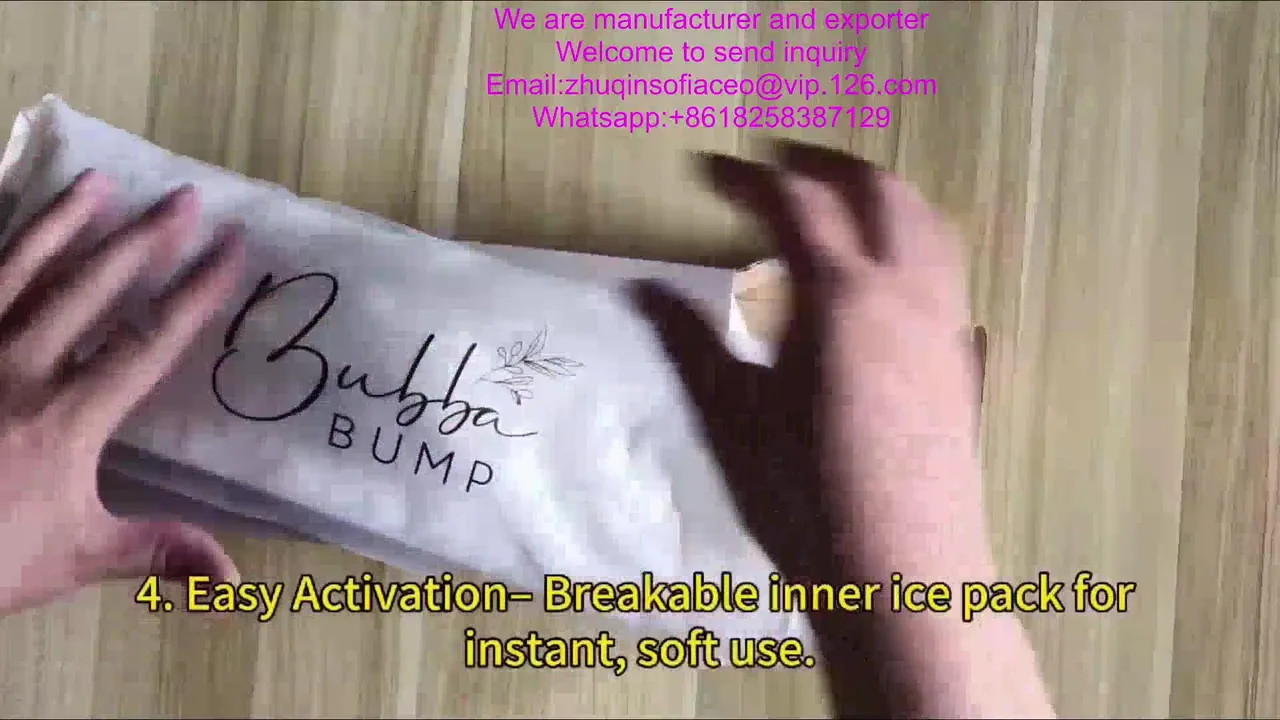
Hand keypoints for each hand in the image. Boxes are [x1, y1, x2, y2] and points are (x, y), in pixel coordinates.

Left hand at [0, 172, 244, 614]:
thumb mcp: (72, 559)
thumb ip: (154, 550)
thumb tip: (233, 576)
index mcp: (67, 416)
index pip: (147, 340)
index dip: (194, 290)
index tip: (232, 247)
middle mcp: (18, 367)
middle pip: (91, 287)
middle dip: (145, 239)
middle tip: (184, 198)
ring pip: (19, 269)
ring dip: (62, 223)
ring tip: (96, 182)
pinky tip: (7, 223)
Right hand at [634, 142, 989, 714]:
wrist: (903, 571)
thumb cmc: (805, 498)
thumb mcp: (730, 418)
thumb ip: (686, 340)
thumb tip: (638, 286)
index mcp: (841, 297)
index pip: (794, 205)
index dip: (747, 179)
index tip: (709, 171)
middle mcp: (904, 293)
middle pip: (876, 191)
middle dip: (825, 164)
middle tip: (777, 162)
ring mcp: (943, 324)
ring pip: (925, 221)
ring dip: (879, 192)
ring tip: (840, 196)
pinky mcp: (962, 357)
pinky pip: (945, 265)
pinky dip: (912, 235)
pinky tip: (888, 271)